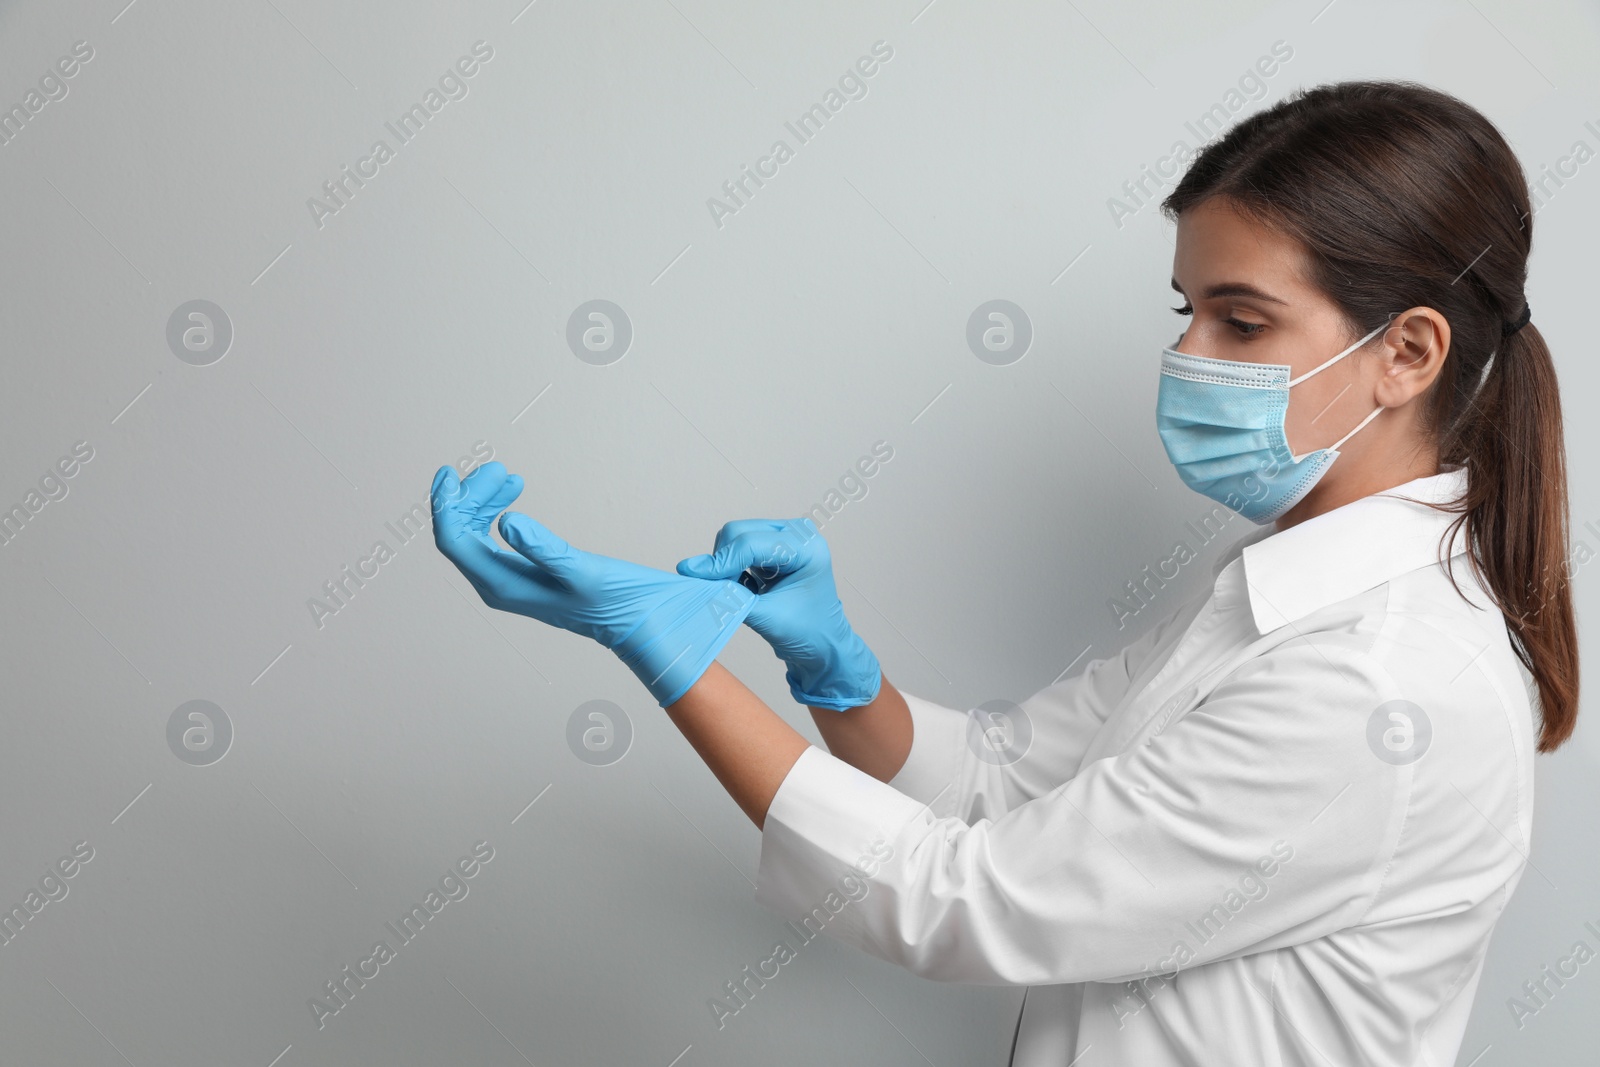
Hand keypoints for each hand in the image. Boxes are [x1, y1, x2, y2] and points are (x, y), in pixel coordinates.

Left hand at [431, 461, 754, 706]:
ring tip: (506, 475)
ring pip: (476, 534)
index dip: (446, 505)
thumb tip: (506, 521)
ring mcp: (510, 581)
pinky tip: (513, 494)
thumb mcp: (583, 571)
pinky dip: (496, 511)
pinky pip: (493, 539)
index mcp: (504, 584)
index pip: (454, 540)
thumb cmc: (617, 601)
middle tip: (498, 469)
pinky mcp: (525, 574)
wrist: (641, 622)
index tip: (448, 472)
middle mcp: (500, 584)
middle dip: (469, 497)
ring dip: (483, 501)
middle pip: (461, 533)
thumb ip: (544, 548)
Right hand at [676, 517, 880, 710]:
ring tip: (744, 593)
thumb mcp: (767, 617)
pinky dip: (732, 568)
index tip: (695, 577)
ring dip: (727, 565)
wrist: (823, 646)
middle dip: (723, 562)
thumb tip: (691, 572)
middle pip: (739, 532)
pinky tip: (748, 589)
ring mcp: (784, 537)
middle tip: (725, 592)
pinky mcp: (772, 546)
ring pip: (735, 537)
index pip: (751, 543)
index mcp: (806, 546)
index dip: (721, 562)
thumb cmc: (808, 633)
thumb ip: (730, 596)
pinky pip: (737, 547)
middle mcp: (797, 534)